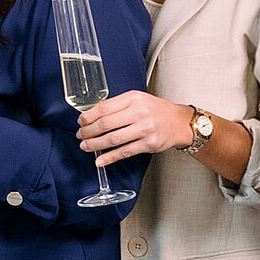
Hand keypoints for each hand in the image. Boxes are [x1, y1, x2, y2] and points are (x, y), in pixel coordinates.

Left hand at [77, 91, 192, 166]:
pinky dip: (109, 158)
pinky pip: (124, 152)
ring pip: (113, 139)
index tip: (81, 121)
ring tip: (85, 145)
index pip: (104, 108)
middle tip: (81, 134)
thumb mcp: (137, 99)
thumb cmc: (156, 110)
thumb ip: (117, 105)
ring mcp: (144, 130)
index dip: (88, 116)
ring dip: (95, 144)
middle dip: (88, 131)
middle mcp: (139, 113)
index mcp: (133, 99)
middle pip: (106, 124)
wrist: (178, 122)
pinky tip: (99, 160)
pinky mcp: (148, 144)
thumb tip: (93, 114)